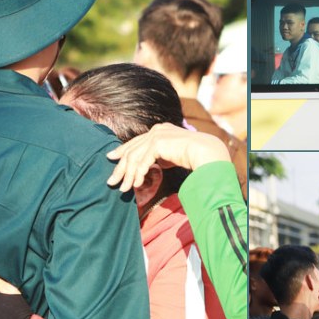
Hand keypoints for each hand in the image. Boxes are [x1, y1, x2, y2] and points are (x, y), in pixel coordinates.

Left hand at [106, 123, 228, 192]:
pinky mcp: (158, 143)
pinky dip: (138, 174)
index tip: (112, 158)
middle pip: (131, 150)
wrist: (206, 151)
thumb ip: (161, 156)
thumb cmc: (194, 155)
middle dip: (120, 167)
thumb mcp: (173, 154)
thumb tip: (153, 164)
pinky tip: (135, 184)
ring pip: (134, 157)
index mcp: (159, 130)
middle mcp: (156, 130)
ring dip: (128, 175)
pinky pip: (143, 161)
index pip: (136, 142)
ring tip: (123, 189)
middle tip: (111, 181)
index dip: (122, 151)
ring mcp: (156, 135)